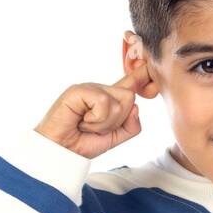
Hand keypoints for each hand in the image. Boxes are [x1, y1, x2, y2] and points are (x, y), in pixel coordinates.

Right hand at [34, 60, 150, 157]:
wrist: (61, 152)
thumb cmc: (83, 143)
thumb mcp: (116, 137)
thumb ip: (131, 125)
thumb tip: (136, 107)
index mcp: (111, 98)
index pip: (131, 82)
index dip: (142, 72)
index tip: (151, 61)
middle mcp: (101, 90)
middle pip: (130, 97)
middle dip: (117, 119)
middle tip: (96, 127)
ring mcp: (90, 87)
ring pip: (120, 101)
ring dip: (106, 122)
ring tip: (87, 124)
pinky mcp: (79, 90)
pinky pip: (104, 103)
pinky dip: (96, 119)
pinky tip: (81, 121)